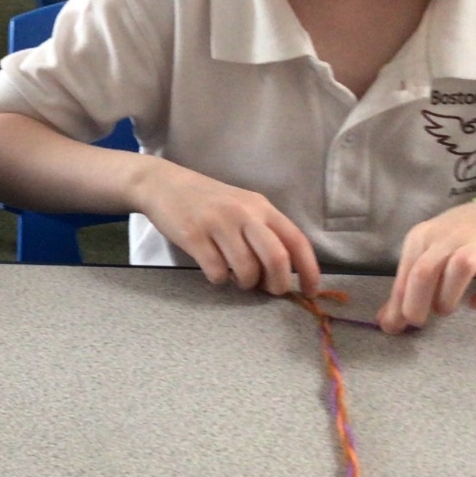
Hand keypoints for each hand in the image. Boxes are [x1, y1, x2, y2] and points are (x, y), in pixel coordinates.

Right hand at [135, 161, 319, 295]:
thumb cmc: (209, 201)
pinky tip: (215, 269)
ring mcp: (218, 224)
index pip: (296, 241)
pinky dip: (220, 279)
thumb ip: (264, 233)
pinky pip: (217, 272)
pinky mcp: (194, 236)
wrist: (164, 185)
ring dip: (245, 284)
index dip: (309, 270)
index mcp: (261, 207)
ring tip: (237, 277)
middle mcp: (244, 214)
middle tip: (270, 290)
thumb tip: (283, 273)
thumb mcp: (243, 207)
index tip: (311, 291)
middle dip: (278, 284)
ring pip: (246, 270)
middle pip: (276, 258)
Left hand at [378, 200, 475, 332]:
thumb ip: (407, 288)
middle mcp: (447, 238)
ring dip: (447, 298)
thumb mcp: (425, 255)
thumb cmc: (454, 242)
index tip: (394, 327)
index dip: (397, 304)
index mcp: (422, 237)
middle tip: (418, 322)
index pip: (405, 273)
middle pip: (425, 271)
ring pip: (459, 270)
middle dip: (416, 303)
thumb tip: (388, 323)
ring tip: (446, 308)